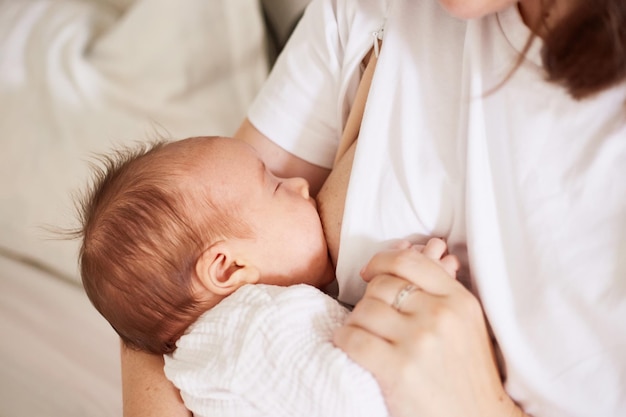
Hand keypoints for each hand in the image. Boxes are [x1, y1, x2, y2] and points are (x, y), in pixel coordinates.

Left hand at [334, 238, 523, 416]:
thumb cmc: (466, 373)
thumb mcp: (465, 324)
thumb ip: (438, 291)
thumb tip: (401, 255)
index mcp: (458, 301)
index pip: (409, 263)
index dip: (381, 261)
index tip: (369, 271)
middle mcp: (440, 316)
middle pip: (382, 286)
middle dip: (370, 299)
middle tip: (371, 317)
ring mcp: (419, 342)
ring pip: (364, 310)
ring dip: (356, 321)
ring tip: (364, 335)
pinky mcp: (398, 370)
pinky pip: (353, 337)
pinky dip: (343, 339)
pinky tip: (348, 344)